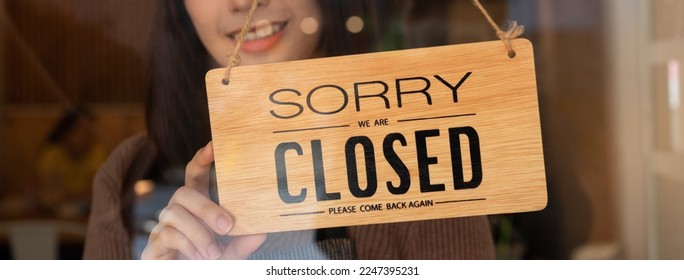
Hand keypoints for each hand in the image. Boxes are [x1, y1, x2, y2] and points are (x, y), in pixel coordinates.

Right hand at [141, 142, 266, 258]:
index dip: (201, 159)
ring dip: (199, 233)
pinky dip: (188, 246)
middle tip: (227, 227)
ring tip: (214, 253)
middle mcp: (176, 212)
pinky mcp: (152, 247)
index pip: (194, 176)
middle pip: (184, 192)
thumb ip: (242, 243)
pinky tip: (200, 257)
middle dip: (207, 208)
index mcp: (195, 208)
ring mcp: (161, 228)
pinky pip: (168, 235)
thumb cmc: (207, 265)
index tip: (214, 146)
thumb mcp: (230, 254)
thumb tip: (262, 230)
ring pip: (175, 213)